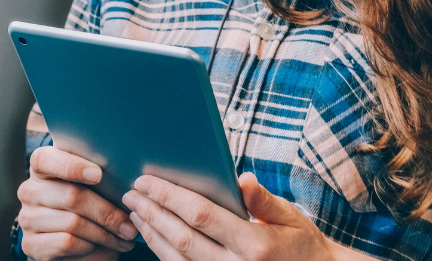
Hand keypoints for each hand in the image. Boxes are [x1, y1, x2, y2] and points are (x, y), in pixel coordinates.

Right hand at [16, 146, 138, 259]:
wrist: (75, 244)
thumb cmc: (89, 207)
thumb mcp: (93, 188)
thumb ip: (100, 177)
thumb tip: (129, 179)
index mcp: (42, 168)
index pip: (45, 160)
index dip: (71, 166)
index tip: (98, 174)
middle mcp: (29, 191)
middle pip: (71, 196)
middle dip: (107, 212)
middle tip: (129, 224)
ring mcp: (27, 218)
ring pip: (73, 223)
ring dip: (104, 233)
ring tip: (124, 237)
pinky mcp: (31, 244)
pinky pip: (67, 243)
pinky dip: (90, 246)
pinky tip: (101, 246)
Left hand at [121, 173, 376, 260]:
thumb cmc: (301, 244)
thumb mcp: (290, 217)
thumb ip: (263, 200)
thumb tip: (243, 178)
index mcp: (254, 244)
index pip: (201, 215)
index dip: (169, 196)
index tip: (146, 180)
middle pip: (180, 237)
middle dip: (151, 212)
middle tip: (131, 193)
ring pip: (174, 257)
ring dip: (150, 232)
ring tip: (135, 210)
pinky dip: (160, 251)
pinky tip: (150, 234)